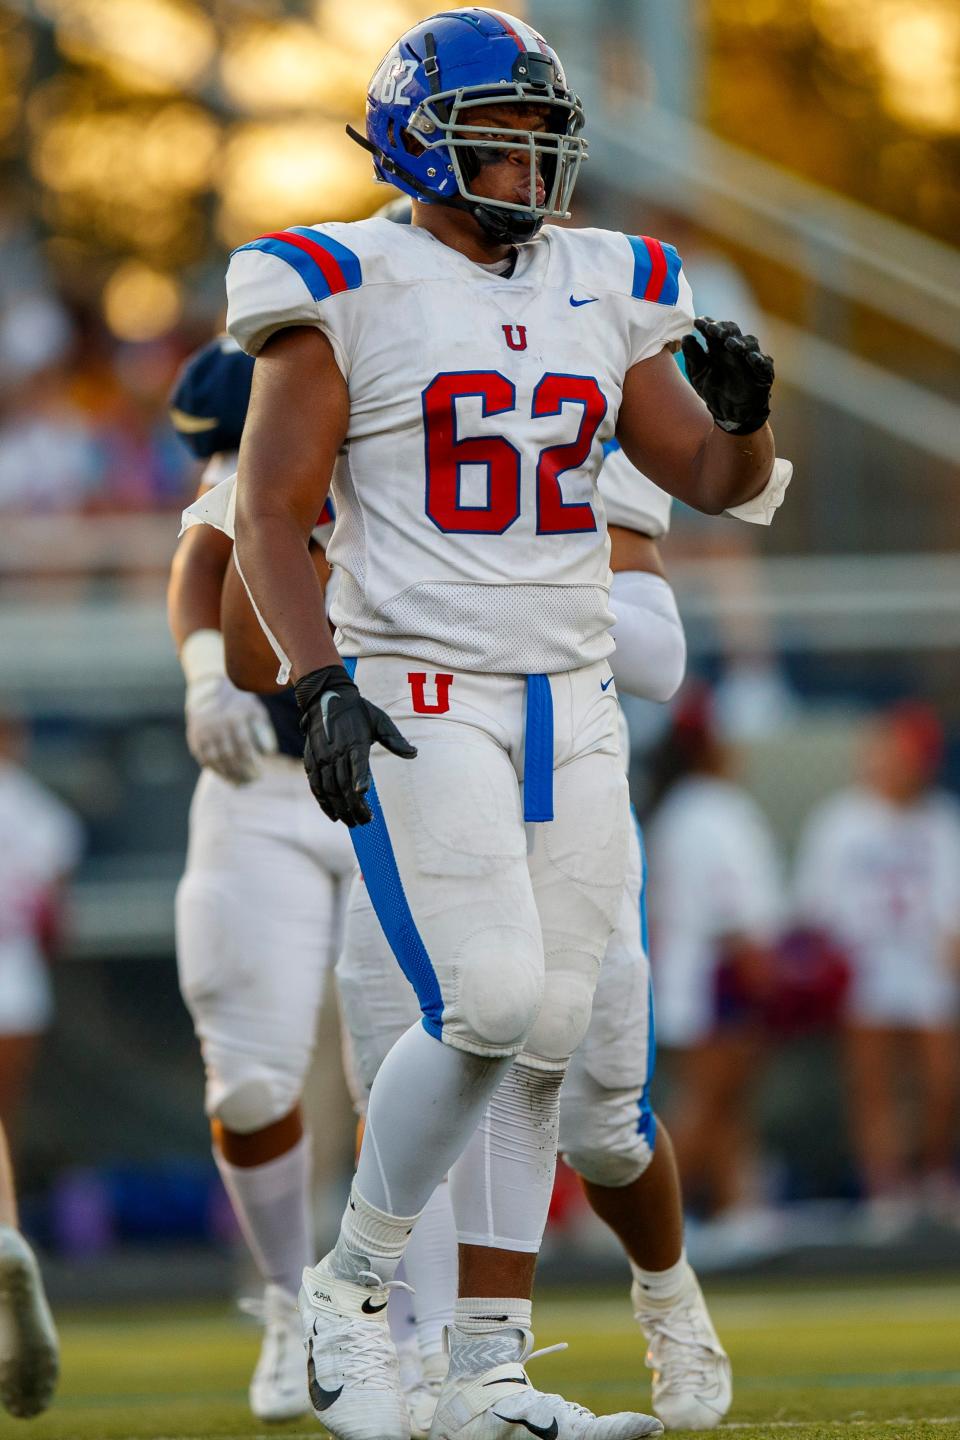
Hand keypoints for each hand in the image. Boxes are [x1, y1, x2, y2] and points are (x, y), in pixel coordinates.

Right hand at [185, 675, 277, 783]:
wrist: (210, 689)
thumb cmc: (241, 704)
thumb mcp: (256, 712)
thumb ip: (264, 731)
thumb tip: (268, 753)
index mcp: (234, 718)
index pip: (244, 748)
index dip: (252, 765)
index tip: (260, 775)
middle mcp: (217, 725)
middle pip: (229, 757)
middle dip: (241, 773)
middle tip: (251, 782)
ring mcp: (203, 731)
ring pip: (215, 760)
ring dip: (228, 775)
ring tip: (240, 784)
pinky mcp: (194, 737)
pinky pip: (204, 758)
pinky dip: (215, 770)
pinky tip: (226, 777)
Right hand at [295, 666, 416, 826]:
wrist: (326, 697)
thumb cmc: (358, 711)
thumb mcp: (380, 721)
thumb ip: (395, 740)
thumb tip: (414, 753)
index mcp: (355, 742)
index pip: (357, 763)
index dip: (360, 778)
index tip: (363, 793)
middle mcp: (336, 752)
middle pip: (343, 785)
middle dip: (354, 806)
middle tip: (364, 822)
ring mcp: (322, 757)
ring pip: (329, 789)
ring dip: (339, 808)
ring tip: (351, 822)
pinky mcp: (311, 761)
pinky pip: (315, 786)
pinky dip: (323, 802)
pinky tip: (332, 814)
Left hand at [681, 317, 773, 434]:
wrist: (728, 414)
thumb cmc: (713, 390)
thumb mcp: (698, 374)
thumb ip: (693, 357)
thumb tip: (686, 337)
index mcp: (719, 347)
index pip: (715, 330)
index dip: (707, 324)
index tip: (697, 322)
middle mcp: (735, 349)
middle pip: (733, 331)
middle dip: (723, 328)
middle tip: (713, 330)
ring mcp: (751, 358)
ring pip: (750, 343)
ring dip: (740, 342)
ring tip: (730, 344)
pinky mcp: (764, 372)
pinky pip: (763, 363)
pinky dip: (758, 360)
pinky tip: (751, 359)